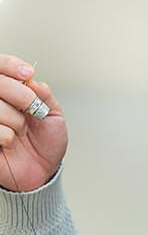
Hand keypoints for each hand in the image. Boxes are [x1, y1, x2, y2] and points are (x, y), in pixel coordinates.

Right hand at [0, 55, 67, 191]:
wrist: (43, 169)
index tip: (27, 73)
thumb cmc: (46, 141)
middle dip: (20, 95)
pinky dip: (8, 136)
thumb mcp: (53, 115)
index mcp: (7, 91)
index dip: (10, 65)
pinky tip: (11, 143)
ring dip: (16, 120)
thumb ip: (44, 94)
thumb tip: (32, 80)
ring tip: (21, 131)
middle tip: (33, 109)